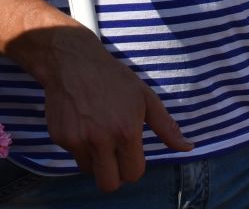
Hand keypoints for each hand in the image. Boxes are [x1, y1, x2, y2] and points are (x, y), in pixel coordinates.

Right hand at [36, 28, 190, 190]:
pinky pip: (73, 156)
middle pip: (109, 184)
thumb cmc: (115, 79)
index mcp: (126, 131)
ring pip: (89, 172)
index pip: (133, 173)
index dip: (134, 167)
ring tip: (99, 135)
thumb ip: (167, 127)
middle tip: (116, 157)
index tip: (132, 155)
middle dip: (115, 175)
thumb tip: (188, 147)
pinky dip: (80, 147)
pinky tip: (83, 124)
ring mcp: (77, 140)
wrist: (73, 63)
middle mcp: (100, 140)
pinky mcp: (59, 138)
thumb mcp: (146, 98)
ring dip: (97, 161)